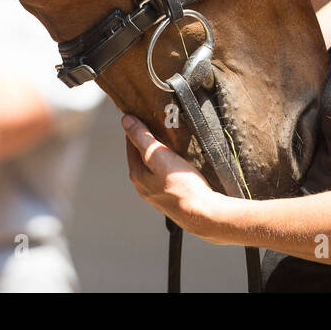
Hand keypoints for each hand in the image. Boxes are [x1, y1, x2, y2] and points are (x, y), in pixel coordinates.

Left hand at [121, 114, 230, 241]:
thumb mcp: (158, 155)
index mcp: (137, 175)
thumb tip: (125, 121)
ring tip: (173, 142)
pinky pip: (167, 176)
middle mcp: (144, 187)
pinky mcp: (173, 198)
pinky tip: (182, 162)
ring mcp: (158, 194)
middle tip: (161, 125)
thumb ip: (141, 138)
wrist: (205, 214)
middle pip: (142, 156)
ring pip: (155, 167)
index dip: (137, 129)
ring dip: (162, 154)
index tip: (145, 115)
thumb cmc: (182, 185)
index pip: (131, 145)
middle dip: (150, 141)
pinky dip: (171, 165)